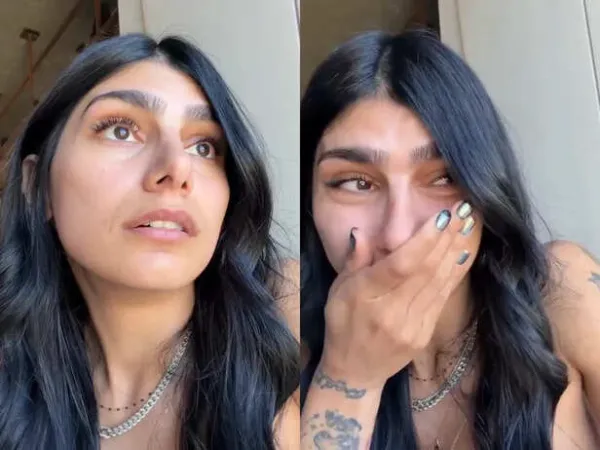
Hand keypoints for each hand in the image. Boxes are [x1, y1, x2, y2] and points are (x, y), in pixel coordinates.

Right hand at [319, 200, 474, 389]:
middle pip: (426, 270)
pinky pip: (442, 297)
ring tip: (468, 223)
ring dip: (455, 250)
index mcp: (365, 297)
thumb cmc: (342, 324)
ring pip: (438, 282)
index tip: (441, 216)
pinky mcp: (424, 334)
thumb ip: (353, 261)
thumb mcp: (337, 290)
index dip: (424, 240)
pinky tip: (462, 253)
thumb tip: (361, 231)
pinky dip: (454, 273)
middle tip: (463, 209)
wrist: (354, 371)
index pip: (401, 265)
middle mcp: (391, 312)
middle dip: (447, 236)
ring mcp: (411, 326)